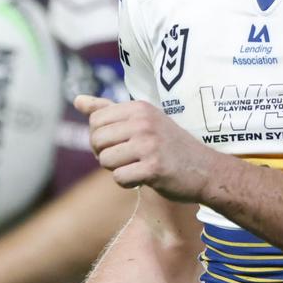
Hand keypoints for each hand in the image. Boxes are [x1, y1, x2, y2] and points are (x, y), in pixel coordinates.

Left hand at [74, 96, 216, 201]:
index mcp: (139, 108)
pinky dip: (128, 183)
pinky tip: (144, 178)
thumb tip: (77, 99)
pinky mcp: (153, 168)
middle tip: (126, 158)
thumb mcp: (143, 120)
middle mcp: (143, 122)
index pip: (95, 120)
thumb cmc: (170, 145)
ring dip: (117, 170)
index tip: (119, 144)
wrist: (206, 170)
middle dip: (105, 154)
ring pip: (105, 161)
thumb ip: (108, 110)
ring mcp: (149, 145)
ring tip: (136, 166)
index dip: (101, 138)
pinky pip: (120, 178)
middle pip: (96, 140)